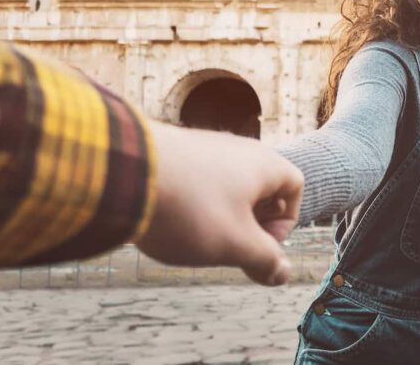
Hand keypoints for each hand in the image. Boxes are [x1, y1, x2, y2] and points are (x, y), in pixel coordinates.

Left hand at [136, 121, 303, 285]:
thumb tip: (283, 274)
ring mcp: (205, 146)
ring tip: (197, 237)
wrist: (124, 173)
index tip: (262, 245)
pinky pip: (199, 180)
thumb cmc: (189, 209)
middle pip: (261, 188)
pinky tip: (172, 220)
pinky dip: (195, 203)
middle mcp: (238, 148)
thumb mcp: (234, 244)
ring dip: (222, 215)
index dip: (287, 221)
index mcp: (263, 164)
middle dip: (252, 223)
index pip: (295, 186)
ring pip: (228, 186)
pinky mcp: (176, 151)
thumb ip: (265, 260)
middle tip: (230, 248)